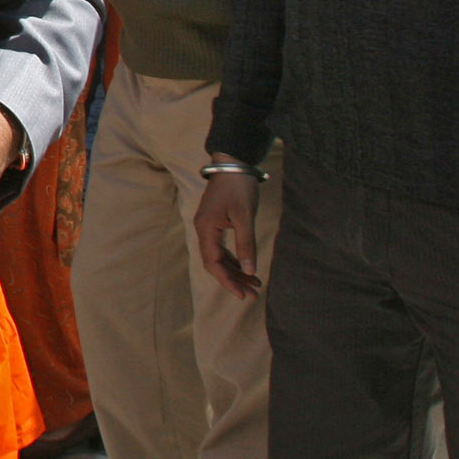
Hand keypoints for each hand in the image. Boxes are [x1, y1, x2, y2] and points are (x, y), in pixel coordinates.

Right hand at [194, 164, 262, 299]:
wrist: (232, 164)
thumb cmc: (238, 188)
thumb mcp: (245, 217)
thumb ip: (246, 244)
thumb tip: (250, 271)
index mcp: (206, 229)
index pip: (213, 263)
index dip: (228, 281)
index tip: (243, 295)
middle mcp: (203, 230)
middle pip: (215, 263)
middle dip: (233, 279)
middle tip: (253, 293)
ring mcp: (208, 226)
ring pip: (218, 256)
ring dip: (235, 270)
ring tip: (254, 283)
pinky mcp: (215, 222)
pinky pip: (221, 247)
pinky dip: (234, 258)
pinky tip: (246, 266)